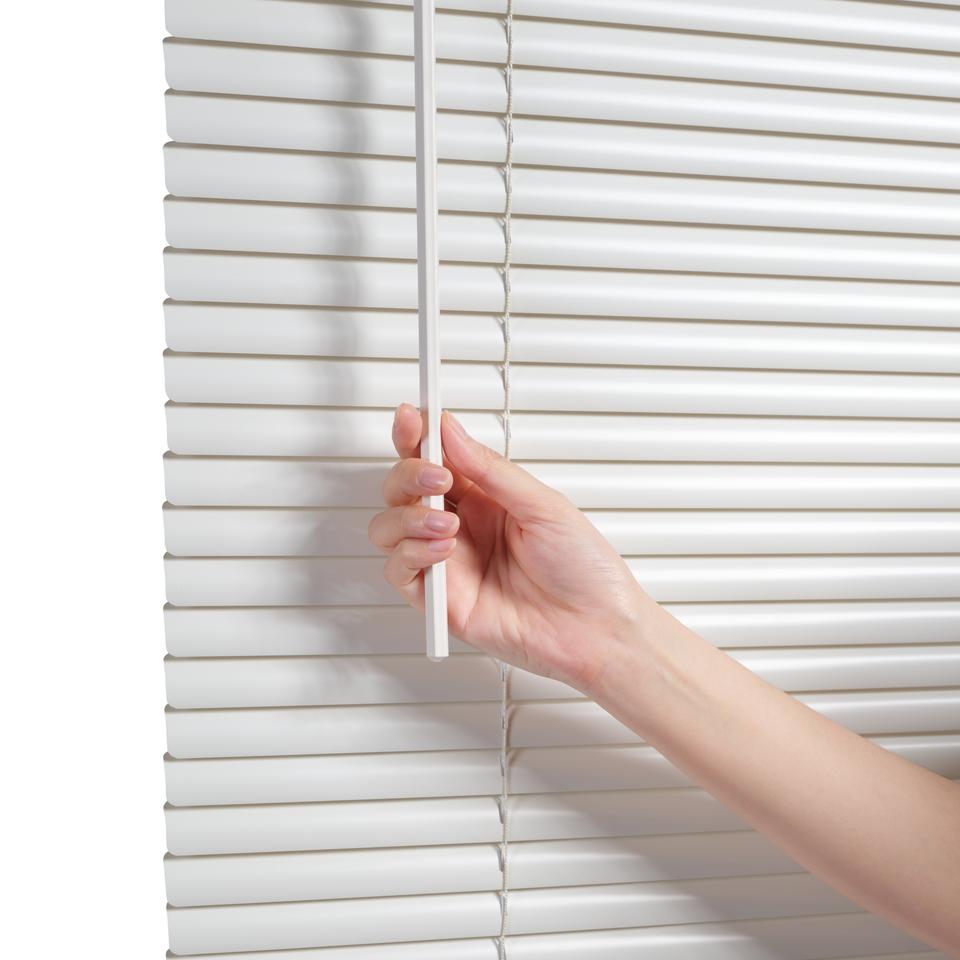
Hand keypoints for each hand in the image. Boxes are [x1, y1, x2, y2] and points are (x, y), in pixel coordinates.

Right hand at [368, 403, 652, 692]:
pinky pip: (400, 572)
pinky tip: (442, 550)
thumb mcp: (543, 505)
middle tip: (435, 476)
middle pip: (403, 488)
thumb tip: (450, 431)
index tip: (411, 417)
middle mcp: (460, 525)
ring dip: (407, 517)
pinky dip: (411, 555)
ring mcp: (447, 562)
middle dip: (408, 474)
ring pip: (389, 527)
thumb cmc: (584, 569)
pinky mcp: (440, 600)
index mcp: (485, 496)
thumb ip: (491, 470)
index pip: (435, 457)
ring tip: (446, 523)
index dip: (416, 436)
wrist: (596, 628)